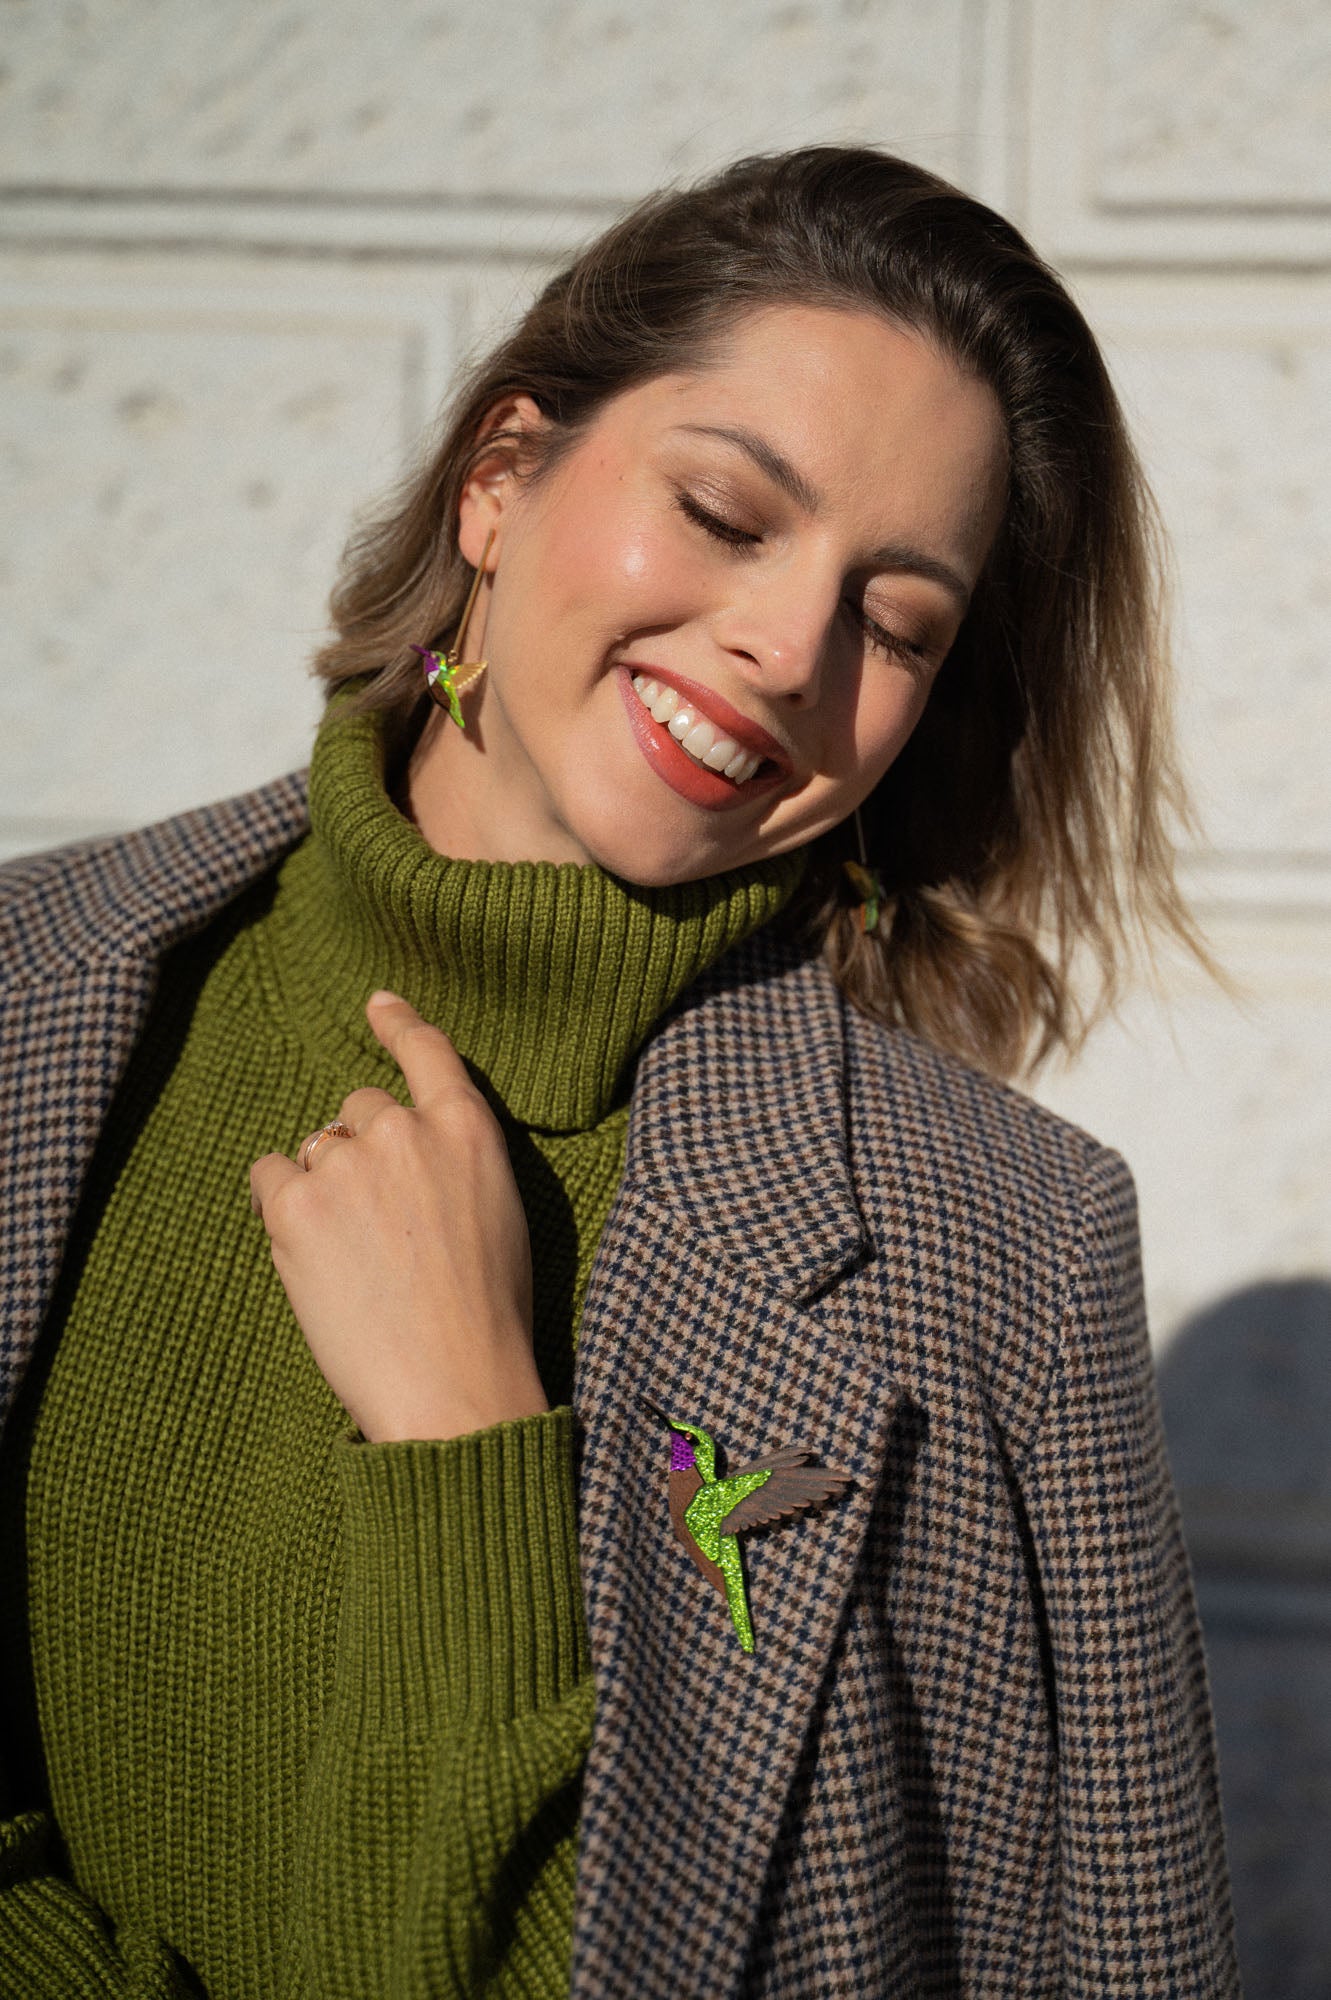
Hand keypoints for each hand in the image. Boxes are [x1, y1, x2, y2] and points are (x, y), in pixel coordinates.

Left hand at [249, 991, 545, 1441]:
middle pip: (360, 1110)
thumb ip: (453, 1161)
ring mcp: (347, 1165)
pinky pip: (267, 1178)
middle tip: (378, 1226)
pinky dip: (278, 1207)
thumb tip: (402, 1151)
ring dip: (323, 1187)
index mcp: (469, 1130)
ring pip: (314, 1149)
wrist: (454, 1388)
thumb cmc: (488, 1318)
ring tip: (352, 1259)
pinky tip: (308, 1254)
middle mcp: (406, 1130)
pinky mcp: (295, 1207)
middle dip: (361, 1153)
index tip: (376, 1002)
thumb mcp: (499, 1215)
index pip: (428, 1051)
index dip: (398, 1022)